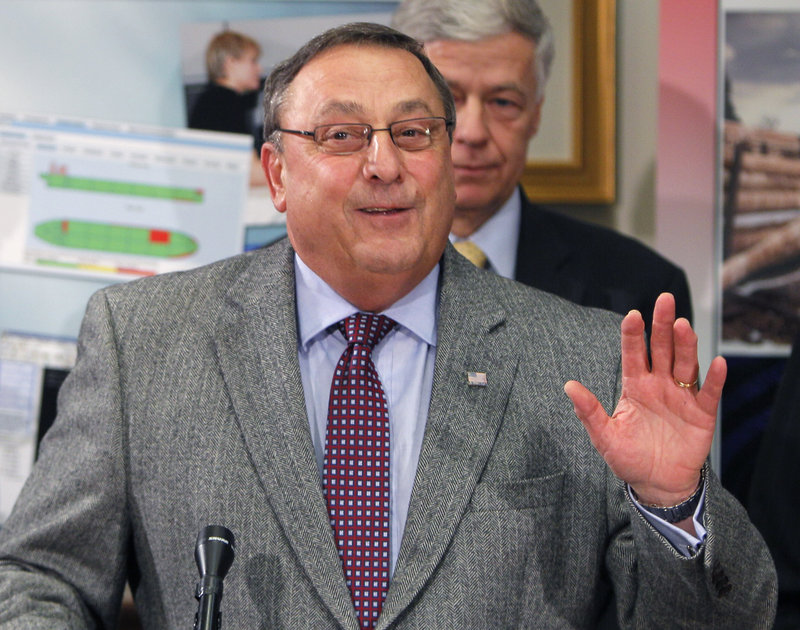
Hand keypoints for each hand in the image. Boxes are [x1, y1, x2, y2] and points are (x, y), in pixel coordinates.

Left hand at [564, 293, 726, 505]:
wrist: (657, 484)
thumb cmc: (629, 458)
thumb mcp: (604, 436)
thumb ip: (589, 411)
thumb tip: (568, 386)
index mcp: (635, 386)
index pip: (633, 354)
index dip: (634, 335)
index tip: (633, 316)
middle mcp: (659, 385)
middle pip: (662, 349)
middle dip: (662, 325)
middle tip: (664, 300)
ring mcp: (681, 396)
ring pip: (685, 363)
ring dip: (686, 344)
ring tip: (683, 325)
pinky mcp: (701, 414)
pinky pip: (709, 392)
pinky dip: (715, 378)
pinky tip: (717, 362)